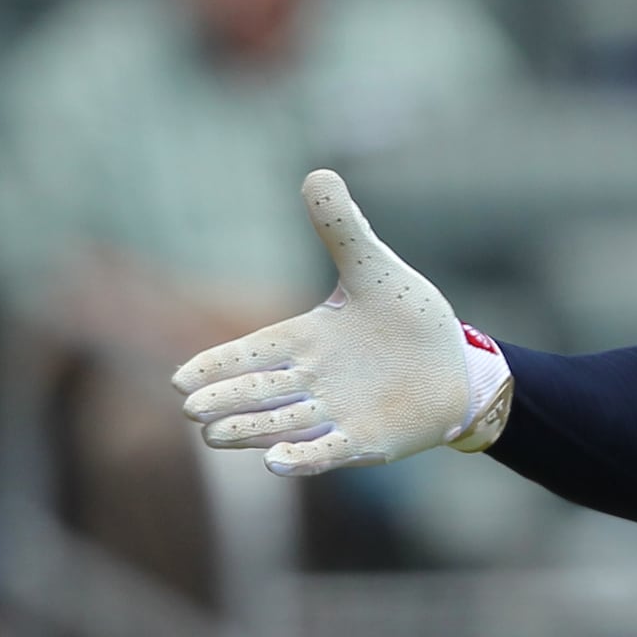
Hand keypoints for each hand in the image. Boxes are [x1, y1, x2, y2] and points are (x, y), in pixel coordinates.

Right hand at [171, 169, 512, 475]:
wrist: (457, 365)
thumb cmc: (408, 319)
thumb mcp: (375, 269)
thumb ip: (342, 228)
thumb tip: (317, 172)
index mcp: (307, 340)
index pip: (252, 352)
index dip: (217, 364)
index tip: (179, 380)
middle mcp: (314, 381)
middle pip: (259, 392)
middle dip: (226, 399)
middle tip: (191, 408)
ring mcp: (338, 414)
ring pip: (283, 424)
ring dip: (251, 430)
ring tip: (215, 435)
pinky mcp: (367, 441)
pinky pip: (329, 451)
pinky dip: (304, 458)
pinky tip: (277, 463)